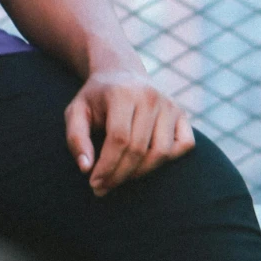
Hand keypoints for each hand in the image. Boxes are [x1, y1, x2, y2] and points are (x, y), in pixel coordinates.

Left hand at [65, 69, 195, 197]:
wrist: (120, 72)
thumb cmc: (95, 98)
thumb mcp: (76, 112)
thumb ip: (76, 138)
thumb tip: (86, 168)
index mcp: (123, 94)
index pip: (119, 139)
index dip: (107, 166)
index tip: (95, 183)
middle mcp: (150, 97)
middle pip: (139, 149)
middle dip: (119, 175)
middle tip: (103, 188)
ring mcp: (170, 105)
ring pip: (162, 152)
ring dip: (141, 173)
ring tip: (121, 177)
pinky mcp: (182, 113)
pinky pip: (184, 145)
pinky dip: (168, 160)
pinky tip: (146, 162)